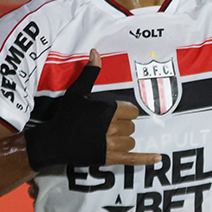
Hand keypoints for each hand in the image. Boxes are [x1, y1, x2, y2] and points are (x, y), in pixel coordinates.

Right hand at [23, 49, 159, 169]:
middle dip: (121, 126)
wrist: (53, 141)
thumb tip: (95, 52)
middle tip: (105, 127)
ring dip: (123, 140)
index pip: (131, 110)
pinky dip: (146, 159)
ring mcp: (110, 144)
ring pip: (130, 141)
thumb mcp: (77, 91)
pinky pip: (132, 159)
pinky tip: (158, 158)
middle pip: (131, 126)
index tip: (113, 114)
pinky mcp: (108, 158)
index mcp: (108, 109)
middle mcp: (111, 126)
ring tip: (107, 138)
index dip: (124, 112)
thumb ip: (91, 73)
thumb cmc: (66, 115)